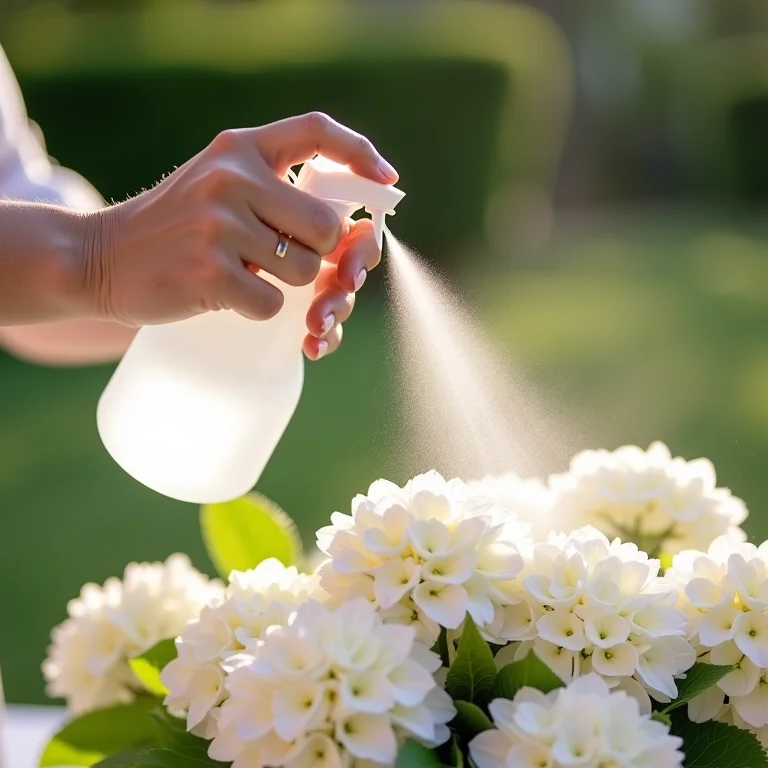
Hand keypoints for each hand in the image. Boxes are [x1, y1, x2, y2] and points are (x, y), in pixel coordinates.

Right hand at [79, 113, 396, 356]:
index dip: (360, 153)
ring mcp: (220, 224)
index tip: (387, 182)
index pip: (315, 131)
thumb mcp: (217, 184)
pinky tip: (223, 293)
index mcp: (239, 148)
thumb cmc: (175, 228)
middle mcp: (232, 177)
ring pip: (305, 269)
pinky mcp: (210, 271)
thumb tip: (354, 228)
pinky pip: (272, 303)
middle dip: (318, 252)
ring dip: (287, 284)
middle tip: (282, 258)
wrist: (100, 259)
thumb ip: (275, 190)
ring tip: (242, 271)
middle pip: (327, 225)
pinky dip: (257, 307)